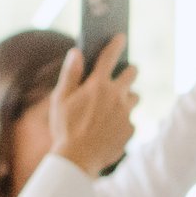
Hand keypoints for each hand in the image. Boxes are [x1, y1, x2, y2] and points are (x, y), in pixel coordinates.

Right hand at [48, 43, 139, 175]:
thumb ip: (70, 74)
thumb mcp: (61, 99)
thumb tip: (77, 52)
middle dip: (129, 70)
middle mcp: (117, 96)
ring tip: (112, 105)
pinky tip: (108, 129)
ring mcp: (126, 113)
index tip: (121, 36)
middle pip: (132, 73)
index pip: (110, 56)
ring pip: (134, 97)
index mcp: (98, 84)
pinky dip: (122, 121)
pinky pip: (130, 120)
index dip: (116, 44)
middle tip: (122, 74)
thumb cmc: (64, 127)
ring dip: (126, 97)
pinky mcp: (131, 130)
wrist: (77, 160)